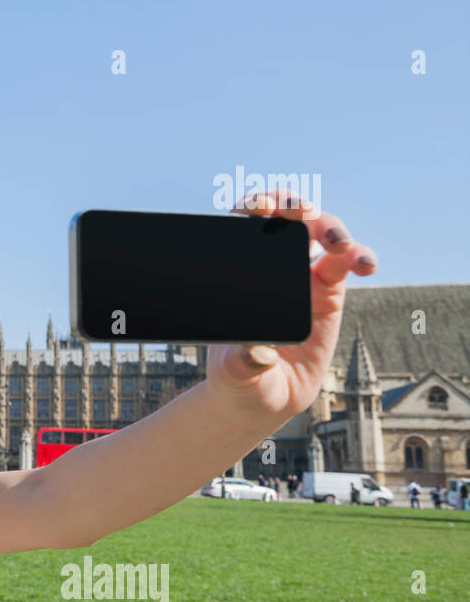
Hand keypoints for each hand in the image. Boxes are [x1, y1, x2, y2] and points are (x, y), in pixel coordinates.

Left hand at [205, 189, 377, 420]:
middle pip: (284, 219)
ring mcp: (302, 274)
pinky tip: (366, 264)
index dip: (250, 208)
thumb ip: (243, 364)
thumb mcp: (235, 372)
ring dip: (332, 227)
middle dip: (293, 205)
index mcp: (238, 272)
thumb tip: (258, 353)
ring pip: (320, 232)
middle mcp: (270, 266)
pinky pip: (347, 262)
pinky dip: (360, 256)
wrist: (262, 396)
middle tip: (300, 211)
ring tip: (341, 244)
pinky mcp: (329, 290)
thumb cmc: (238, 376)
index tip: (255, 207)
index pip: (242, 226)